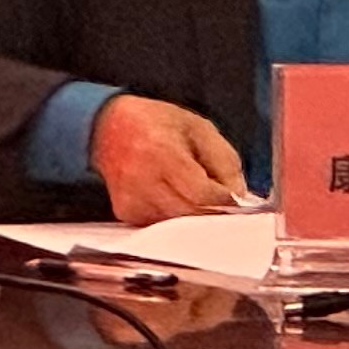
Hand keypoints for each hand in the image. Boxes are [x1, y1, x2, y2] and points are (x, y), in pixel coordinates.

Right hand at [90, 94, 252, 222]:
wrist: (109, 127)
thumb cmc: (159, 124)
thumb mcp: (200, 129)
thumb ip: (224, 162)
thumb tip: (239, 197)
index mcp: (162, 153)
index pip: (202, 195)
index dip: (225, 200)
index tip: (237, 197)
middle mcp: (142, 180)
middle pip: (192, 214)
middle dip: (214, 211)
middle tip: (225, 200)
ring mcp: (131, 201)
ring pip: (179, 224)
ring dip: (196, 215)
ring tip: (196, 191)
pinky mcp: (126, 213)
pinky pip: (163, 225)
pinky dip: (176, 216)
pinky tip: (174, 195)